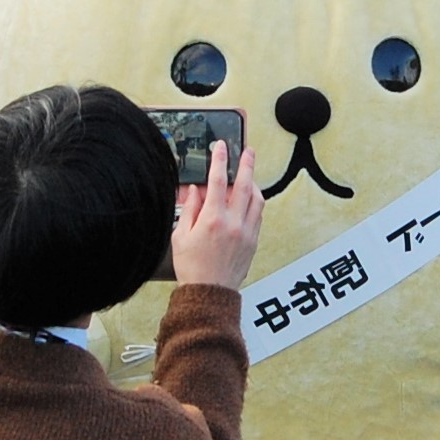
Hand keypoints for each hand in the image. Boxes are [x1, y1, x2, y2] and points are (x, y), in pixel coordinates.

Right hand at [170, 142, 263, 290]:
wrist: (209, 292)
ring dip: (253, 183)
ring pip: (257, 199)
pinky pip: (259, 214)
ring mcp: (246, 232)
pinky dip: (255, 202)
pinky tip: (249, 198)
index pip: (217, 181)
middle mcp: (233, 223)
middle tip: (248, 151)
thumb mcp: (180, 235)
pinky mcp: (253, 241)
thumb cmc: (192, 267)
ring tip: (248, 175)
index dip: (219, 160)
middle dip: (246, 164)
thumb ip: (190, 209)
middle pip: (244, 185)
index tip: (221, 147)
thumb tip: (196, 190)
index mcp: (212, 219)